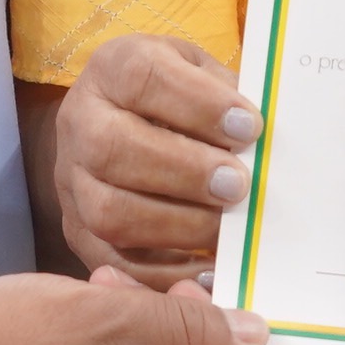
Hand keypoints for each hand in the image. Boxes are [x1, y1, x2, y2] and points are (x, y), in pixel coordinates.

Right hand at [46, 33, 250, 285]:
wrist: (115, 125)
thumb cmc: (176, 98)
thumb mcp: (200, 74)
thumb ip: (228, 96)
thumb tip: (271, 139)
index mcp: (113, 69)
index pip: (142, 77)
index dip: (197, 103)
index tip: (248, 125)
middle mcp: (81, 123)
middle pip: (113, 147)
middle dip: (183, 169)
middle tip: (237, 184)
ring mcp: (72, 181)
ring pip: (108, 210)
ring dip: (175, 224)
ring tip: (226, 227)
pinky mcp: (78, 232)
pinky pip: (113, 263)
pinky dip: (162, 274)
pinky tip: (207, 270)